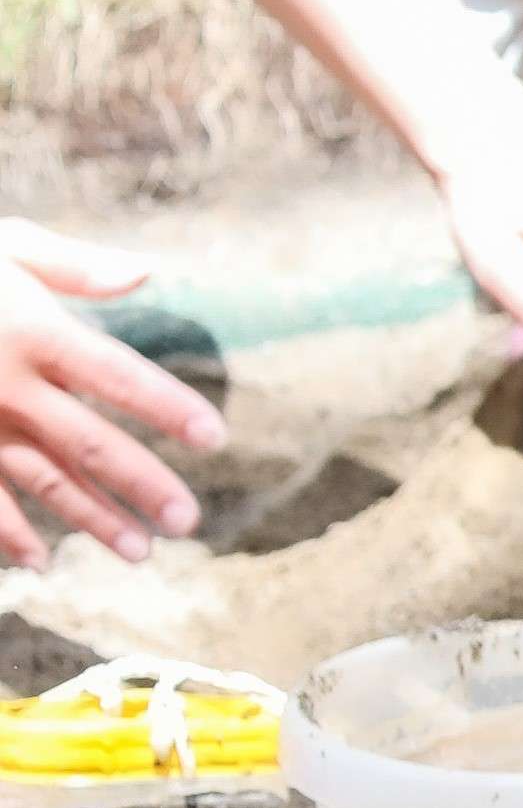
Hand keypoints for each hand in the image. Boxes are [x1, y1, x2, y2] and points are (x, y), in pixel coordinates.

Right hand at [0, 223, 226, 565]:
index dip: (168, 407)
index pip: (117, 375)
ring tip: (140, 552)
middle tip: (187, 521)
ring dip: (90, 519)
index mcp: (35, 331)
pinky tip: (39, 561)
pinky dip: (6, 533)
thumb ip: (74, 265)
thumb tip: (146, 272)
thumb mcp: (5, 246)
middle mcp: (8, 384)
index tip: (216, 438)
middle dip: (140, 484)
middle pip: (86, 443)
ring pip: (41, 479)